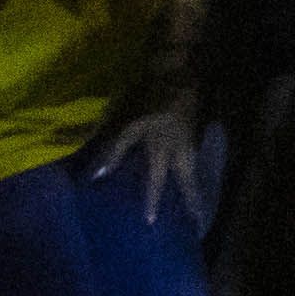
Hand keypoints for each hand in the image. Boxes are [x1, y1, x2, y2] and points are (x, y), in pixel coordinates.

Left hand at [89, 96, 217, 218]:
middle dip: (192, 200)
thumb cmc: (150, 98)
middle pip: (188, 181)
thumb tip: (97, 177)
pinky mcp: (193, 131)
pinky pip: (192, 158)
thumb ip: (115, 150)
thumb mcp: (129, 124)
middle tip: (197, 219)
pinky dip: (191, 170)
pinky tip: (188, 174)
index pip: (157, 183)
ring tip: (195, 203)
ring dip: (193, 187)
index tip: (152, 223)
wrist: (178, 72)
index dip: (153, 203)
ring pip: (193, 170)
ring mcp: (190, 140)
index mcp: (164, 151)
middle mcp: (181, 151)